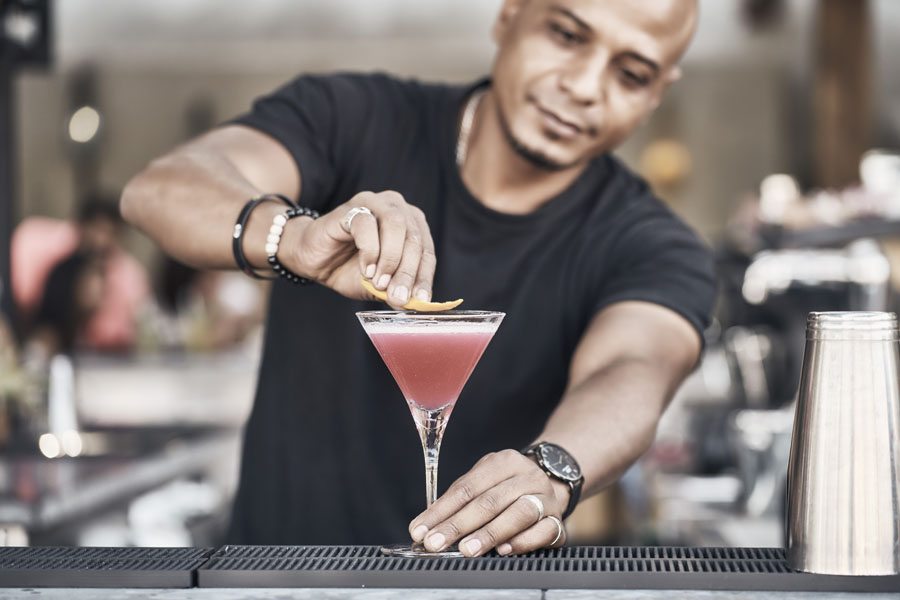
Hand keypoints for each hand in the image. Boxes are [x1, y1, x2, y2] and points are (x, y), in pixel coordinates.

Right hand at [280, 190, 435, 306]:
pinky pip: (367, 225)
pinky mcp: (352, 207)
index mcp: (412, 225)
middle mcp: (398, 208)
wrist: (313, 260)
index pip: (426, 252)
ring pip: (396, 225)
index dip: (424, 277)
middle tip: (398, 296)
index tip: (420, 300)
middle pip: (414, 238)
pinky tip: (365, 269)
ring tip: (379, 282)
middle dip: (408, 271)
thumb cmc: (349, 269)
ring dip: (391, 259)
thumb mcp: (378, 286)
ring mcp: (375, 203)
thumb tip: (414, 302)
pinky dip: (370, 250)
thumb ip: (396, 290)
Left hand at [408, 450, 570, 556]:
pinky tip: (504, 550)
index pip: (467, 487)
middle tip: (436, 543)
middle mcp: (527, 476)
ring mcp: (545, 498)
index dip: (441, 510)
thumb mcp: (485, 482)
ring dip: (489, 534)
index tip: (421, 530)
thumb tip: (428, 526)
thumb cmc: (509, 487)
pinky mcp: (558, 521)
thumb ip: (460, 501)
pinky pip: (543, 531)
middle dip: (458, 525)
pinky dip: (522, 541)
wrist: (554, 483)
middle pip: (489, 501)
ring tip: (467, 549)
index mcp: (504, 462)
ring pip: (518, 514)